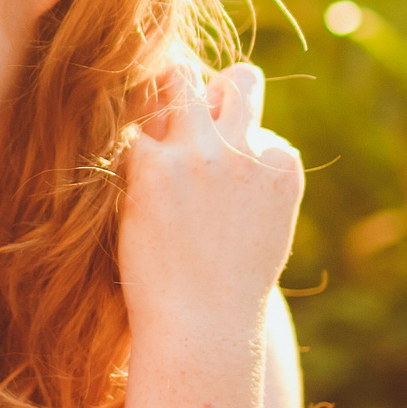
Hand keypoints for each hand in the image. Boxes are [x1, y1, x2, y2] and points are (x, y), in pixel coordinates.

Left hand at [119, 60, 302, 342]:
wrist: (203, 326)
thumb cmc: (231, 294)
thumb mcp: (266, 232)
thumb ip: (256, 189)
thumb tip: (239, 164)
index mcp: (281, 166)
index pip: (261, 127)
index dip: (237, 144)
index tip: (218, 177)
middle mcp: (245, 149)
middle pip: (238, 82)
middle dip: (218, 89)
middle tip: (189, 108)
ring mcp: (201, 152)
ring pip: (182, 81)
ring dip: (165, 91)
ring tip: (147, 112)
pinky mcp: (154, 165)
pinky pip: (135, 130)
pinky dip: (129, 148)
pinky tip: (125, 175)